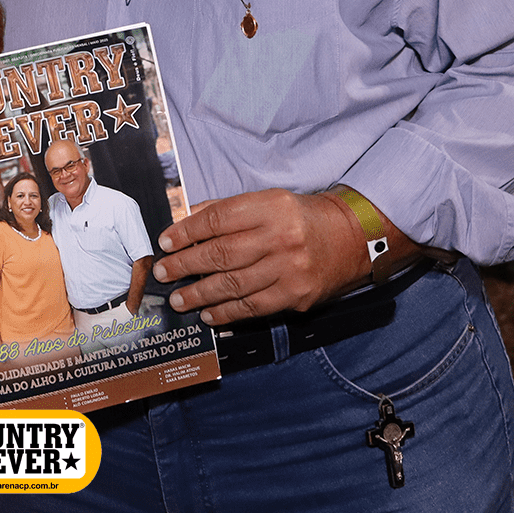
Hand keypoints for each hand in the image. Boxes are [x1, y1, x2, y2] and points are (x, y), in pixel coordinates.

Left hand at [152, 188, 372, 326]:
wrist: (350, 238)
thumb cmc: (300, 217)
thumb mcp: (267, 200)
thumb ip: (227, 210)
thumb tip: (187, 221)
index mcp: (269, 207)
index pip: (216, 219)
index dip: (186, 232)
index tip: (165, 242)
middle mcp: (279, 237)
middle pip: (221, 253)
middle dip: (185, 265)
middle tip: (163, 273)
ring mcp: (289, 268)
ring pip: (234, 284)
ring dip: (200, 294)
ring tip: (179, 299)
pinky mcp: (297, 295)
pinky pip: (253, 307)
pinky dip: (227, 313)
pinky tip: (208, 314)